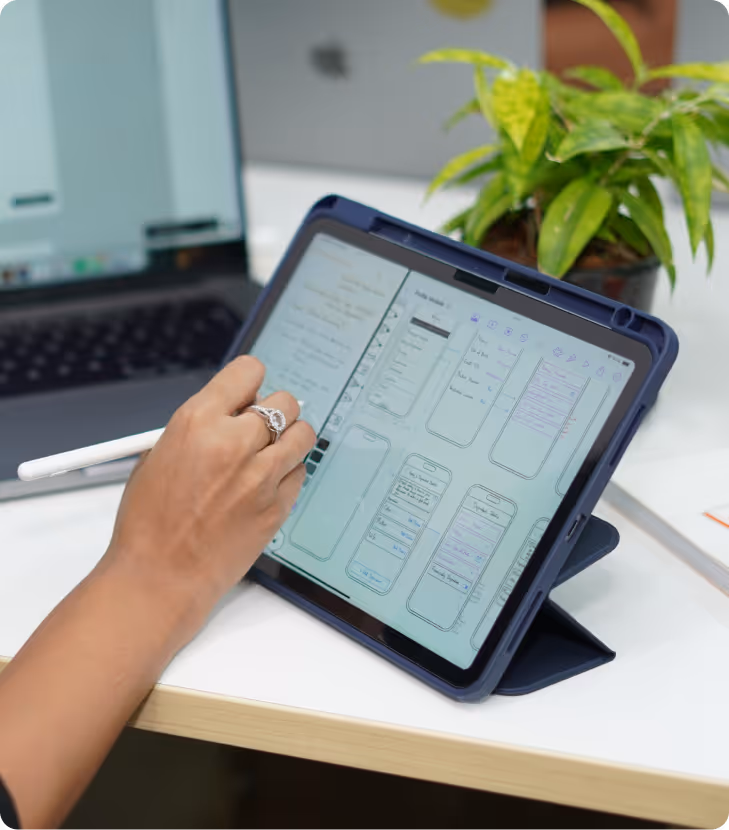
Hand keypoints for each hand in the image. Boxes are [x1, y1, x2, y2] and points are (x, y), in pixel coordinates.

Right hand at [101, 356, 315, 645]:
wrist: (160, 577)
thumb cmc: (150, 522)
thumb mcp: (159, 455)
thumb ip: (200, 427)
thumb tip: (230, 411)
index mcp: (198, 421)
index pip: (248, 371)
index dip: (250, 383)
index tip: (250, 393)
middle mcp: (234, 442)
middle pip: (284, 401)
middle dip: (274, 412)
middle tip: (261, 429)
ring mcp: (261, 475)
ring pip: (303, 434)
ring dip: (290, 439)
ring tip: (271, 454)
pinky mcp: (278, 505)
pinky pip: (301, 472)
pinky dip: (289, 474)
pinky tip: (267, 485)